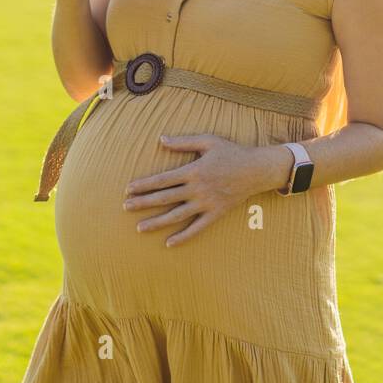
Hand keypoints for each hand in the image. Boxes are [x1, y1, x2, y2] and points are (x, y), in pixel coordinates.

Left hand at [123, 134, 285, 247]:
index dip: (144, 185)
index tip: (128, 190)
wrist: (256, 169)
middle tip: (125, 208)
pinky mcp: (215, 214)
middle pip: (165, 198)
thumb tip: (161, 139)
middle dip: (143, 203)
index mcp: (193, 171)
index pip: (162, 180)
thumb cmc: (231, 152)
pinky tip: (169, 243)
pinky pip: (197, 228)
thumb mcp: (208, 141)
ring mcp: (206, 203)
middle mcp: (197, 189)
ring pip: (176, 216)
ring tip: (139, 228)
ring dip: (157, 222)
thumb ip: (183, 142)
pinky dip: (183, 236)